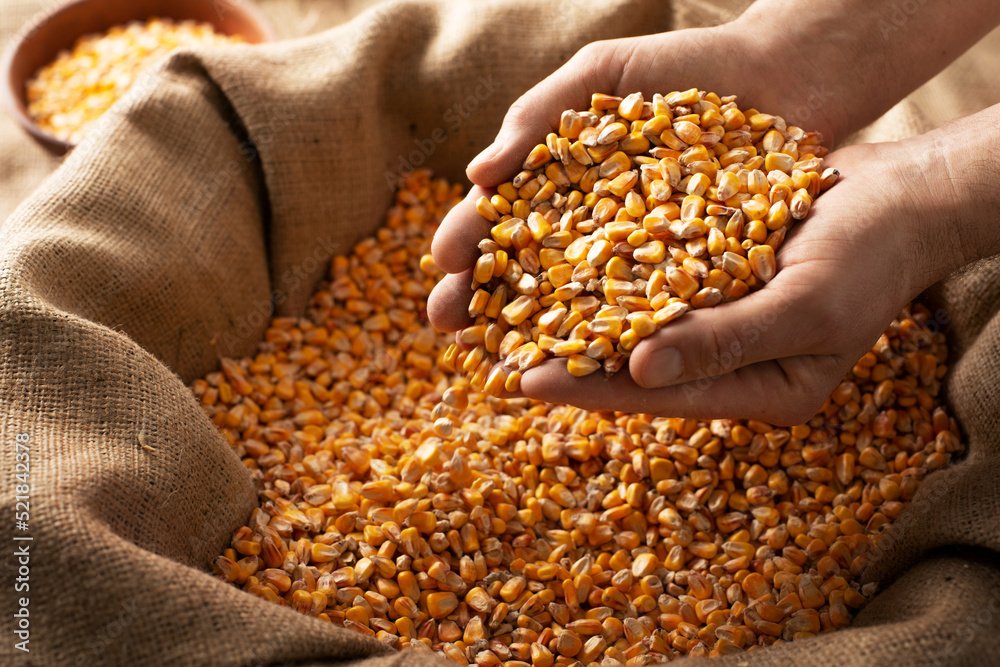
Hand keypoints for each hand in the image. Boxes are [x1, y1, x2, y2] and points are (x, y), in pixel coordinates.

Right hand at [428, 23, 843, 332]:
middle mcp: (592, 226)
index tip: (439, 266)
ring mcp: (641, 256)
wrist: (787, 74)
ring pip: (581, 301)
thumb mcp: (601, 74)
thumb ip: (538, 117)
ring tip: (503, 356)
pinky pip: (650, 309)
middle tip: (446, 327)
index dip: (466, 241)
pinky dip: (620, 335)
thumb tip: (476, 173)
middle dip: (484, 298)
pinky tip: (592, 358)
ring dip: (539, 332)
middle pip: (528, 269)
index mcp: (559, 181)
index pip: (500, 217)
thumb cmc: (686, 66)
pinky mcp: (691, 276)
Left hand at [517, 139, 961, 423]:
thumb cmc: (872, 258)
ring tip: (507, 310)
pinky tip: (554, 258)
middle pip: (635, 365)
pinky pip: (648, 277)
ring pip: (632, 321)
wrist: (902, 196)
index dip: (589, 387)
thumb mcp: (807, 305)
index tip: (524, 381)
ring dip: (574, 313)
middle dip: (566, 357)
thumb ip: (727, 340)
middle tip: (493, 353)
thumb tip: (639, 368)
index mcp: (759, 391)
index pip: (658, 396)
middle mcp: (730, 361)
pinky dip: (605, 270)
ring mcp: (719, 317)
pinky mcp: (710, 273)